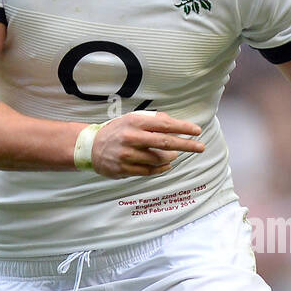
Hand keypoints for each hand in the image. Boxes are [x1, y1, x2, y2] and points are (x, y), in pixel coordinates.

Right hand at [90, 112, 205, 177]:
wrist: (90, 147)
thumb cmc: (117, 131)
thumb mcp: (132, 119)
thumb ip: (152, 120)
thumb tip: (174, 122)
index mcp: (135, 122)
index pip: (164, 124)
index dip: (182, 128)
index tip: (197, 131)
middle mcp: (131, 137)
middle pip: (165, 142)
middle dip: (186, 145)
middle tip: (200, 147)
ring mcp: (127, 154)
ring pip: (158, 159)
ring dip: (171, 157)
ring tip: (176, 154)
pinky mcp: (124, 169)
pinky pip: (149, 171)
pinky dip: (162, 169)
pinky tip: (168, 165)